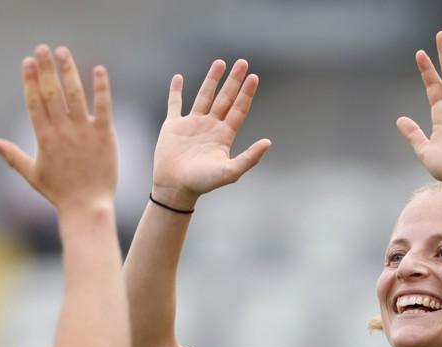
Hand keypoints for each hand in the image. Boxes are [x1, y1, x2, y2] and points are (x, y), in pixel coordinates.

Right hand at [0, 45, 116, 214]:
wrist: (87, 207)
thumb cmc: (60, 193)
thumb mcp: (32, 174)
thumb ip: (13, 156)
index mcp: (44, 138)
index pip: (34, 103)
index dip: (30, 81)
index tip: (27, 61)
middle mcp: (62, 131)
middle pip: (51, 94)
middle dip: (46, 69)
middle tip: (42, 48)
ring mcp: (83, 132)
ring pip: (74, 95)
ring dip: (68, 71)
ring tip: (63, 52)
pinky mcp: (104, 135)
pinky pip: (103, 107)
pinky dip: (101, 88)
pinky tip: (99, 69)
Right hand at [152, 59, 270, 210]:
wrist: (175, 188)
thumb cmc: (202, 183)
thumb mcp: (230, 171)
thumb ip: (249, 157)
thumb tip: (268, 142)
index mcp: (223, 135)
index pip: (238, 109)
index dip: (246, 93)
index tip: (253, 77)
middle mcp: (209, 126)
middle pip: (225, 98)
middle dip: (234, 80)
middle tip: (242, 62)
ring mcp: (191, 124)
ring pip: (203, 96)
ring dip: (211, 79)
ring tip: (220, 63)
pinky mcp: (173, 126)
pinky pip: (175, 104)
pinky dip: (176, 91)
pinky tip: (179, 78)